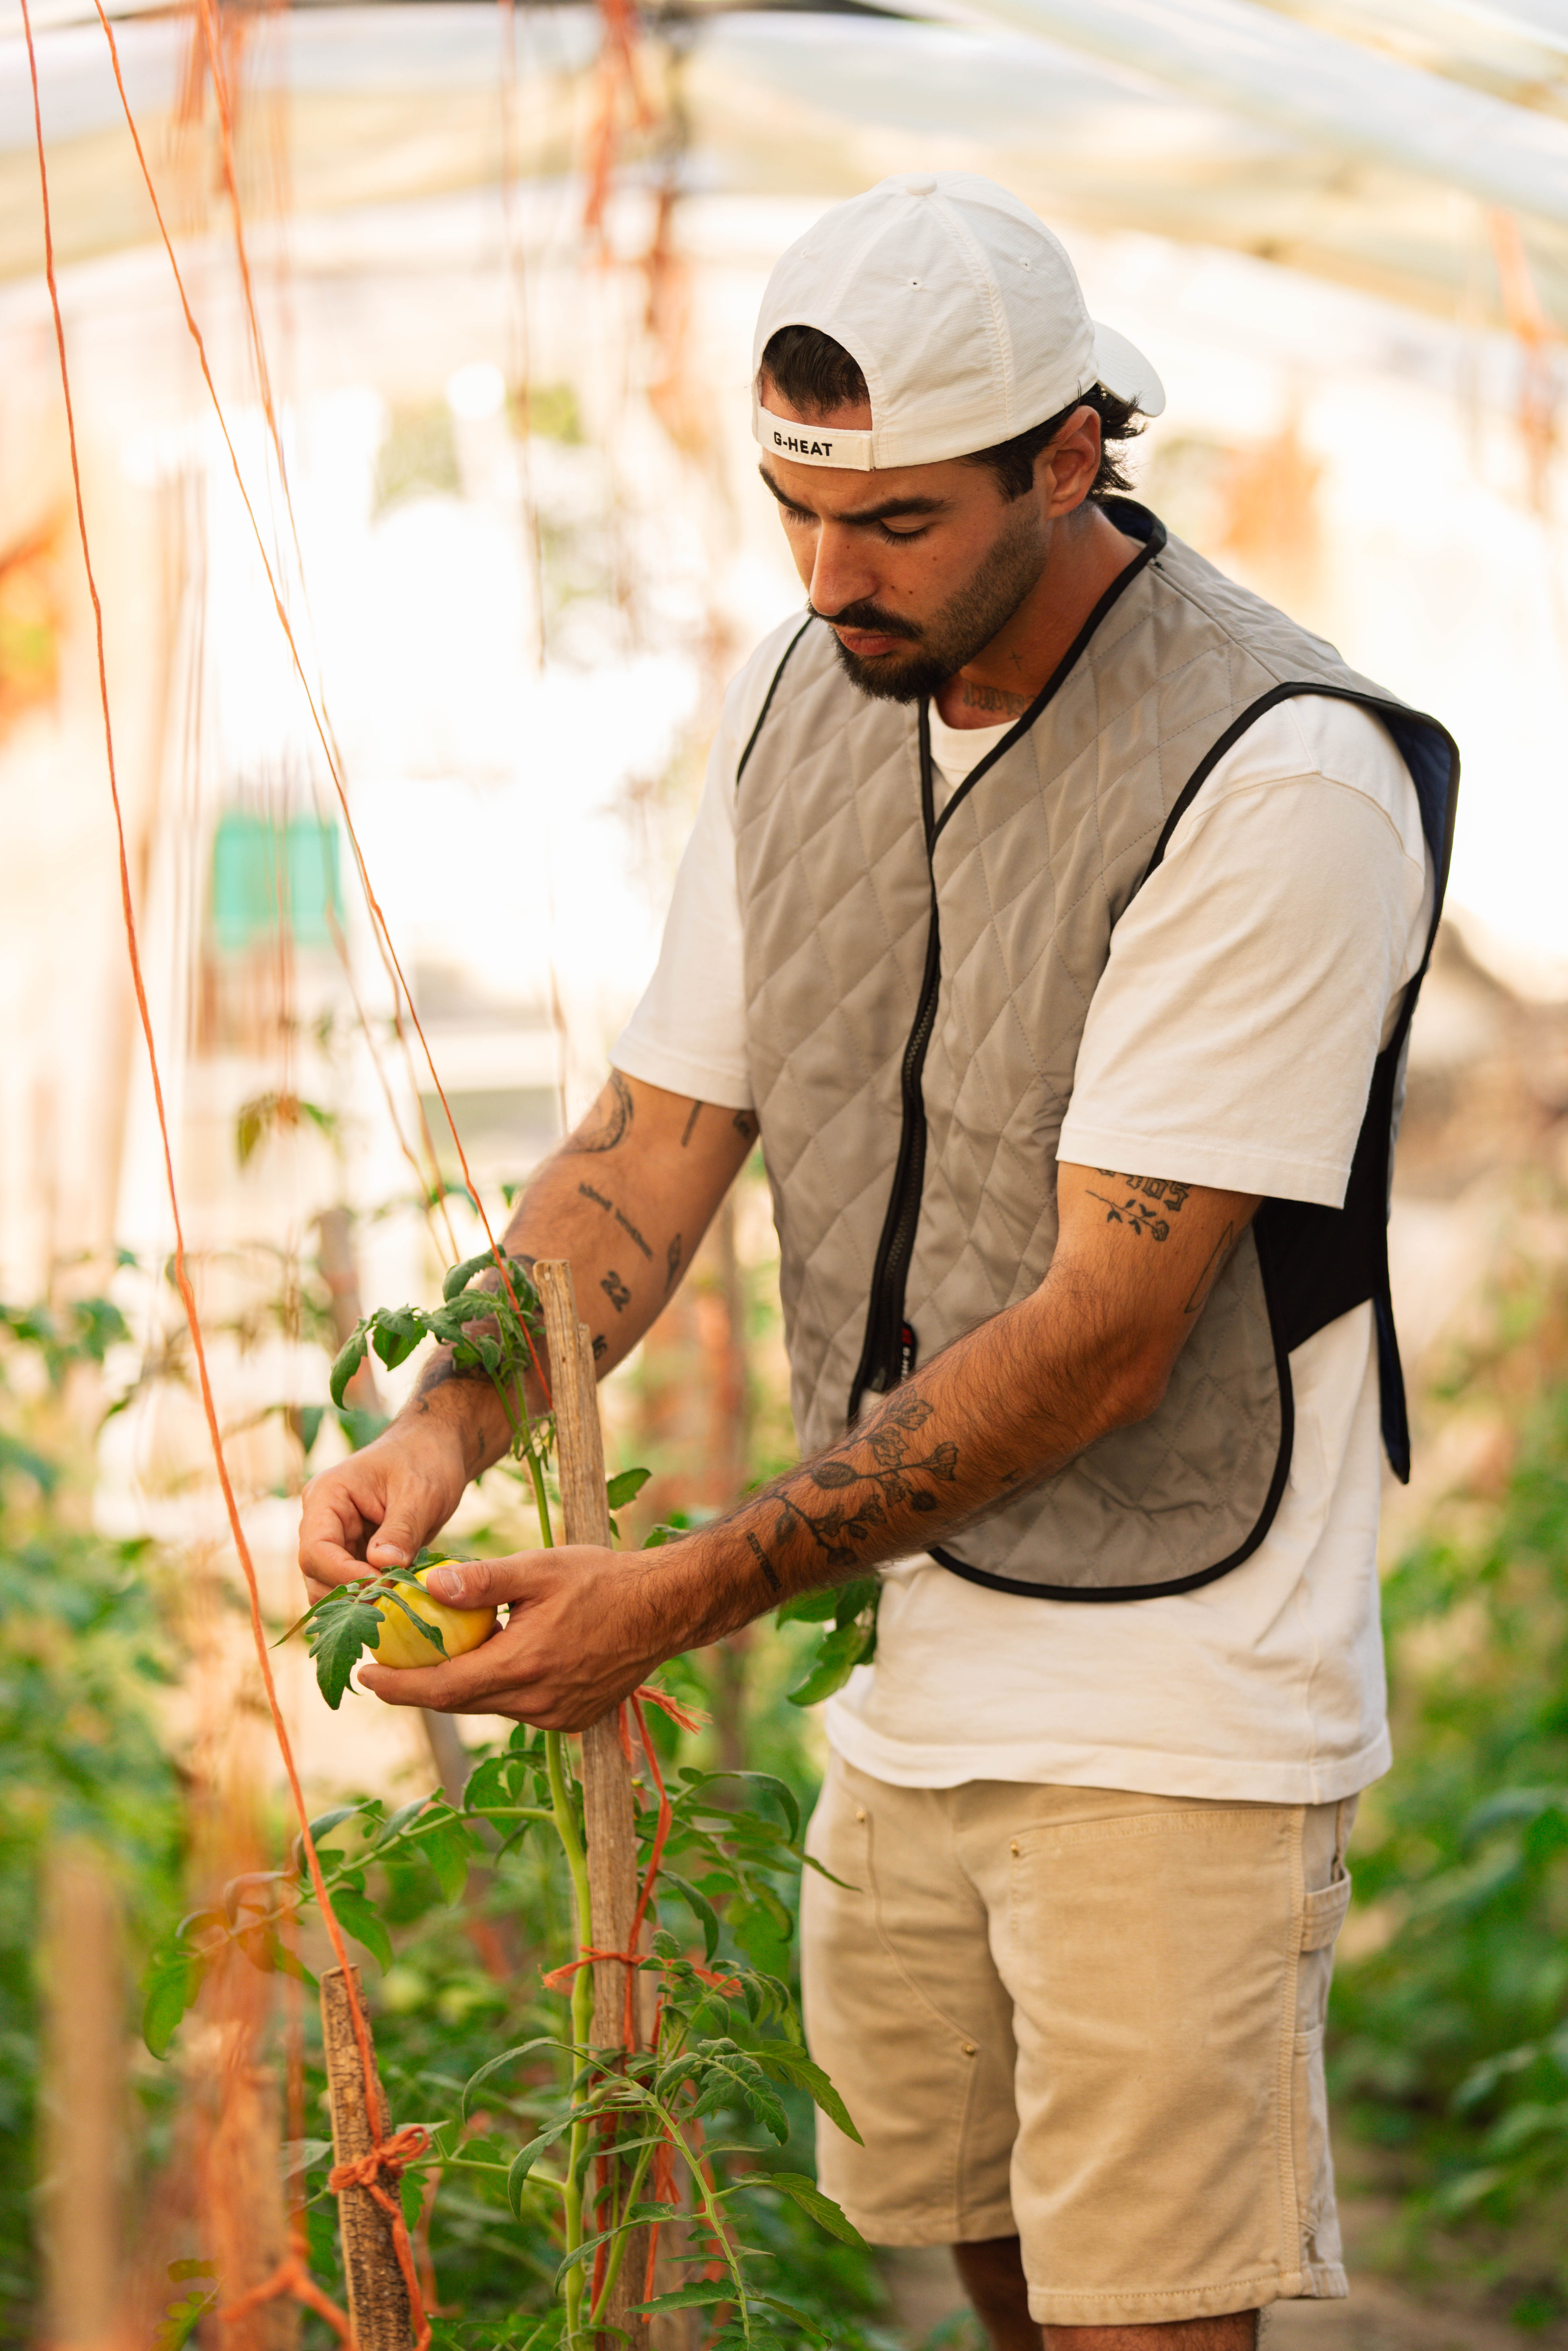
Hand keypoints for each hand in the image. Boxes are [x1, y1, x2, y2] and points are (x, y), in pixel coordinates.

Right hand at [298, 1425, 469, 1603]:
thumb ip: (401, 1530)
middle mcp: (322, 1520)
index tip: (381, 1585)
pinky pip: (350, 1584)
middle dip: (350, 1592)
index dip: (343, 1575)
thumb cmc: (426, 1460)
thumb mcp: (420, 1494)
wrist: (436, 1450)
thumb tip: (382, 1565)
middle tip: (392, 1600)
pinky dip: (370, 1595)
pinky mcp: (354, 1553)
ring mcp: (336, 1539)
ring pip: (329, 1585)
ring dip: (359, 1599)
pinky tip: (397, 1597)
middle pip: (316, 1573)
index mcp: (327, 1496)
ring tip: (397, 1600)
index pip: (316, 1549)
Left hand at [356, 1550, 672, 1730]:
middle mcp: (539, 1700)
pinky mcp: (573, 1718)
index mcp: (524, 1664)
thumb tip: (427, 1584)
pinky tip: (503, 1655)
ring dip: (463, 1683)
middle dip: (421, 1686)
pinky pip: (520, 1707)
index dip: (399, 1687)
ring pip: (491, 1705)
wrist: (664, 1607)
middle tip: (388, 1663)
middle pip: (461, 1702)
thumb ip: (481, 1580)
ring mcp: (558, 1715)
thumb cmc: (602, 1579)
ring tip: (445, 1651)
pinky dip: (500, 1687)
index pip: (444, 1688)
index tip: (365, 1677)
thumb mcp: (539, 1568)